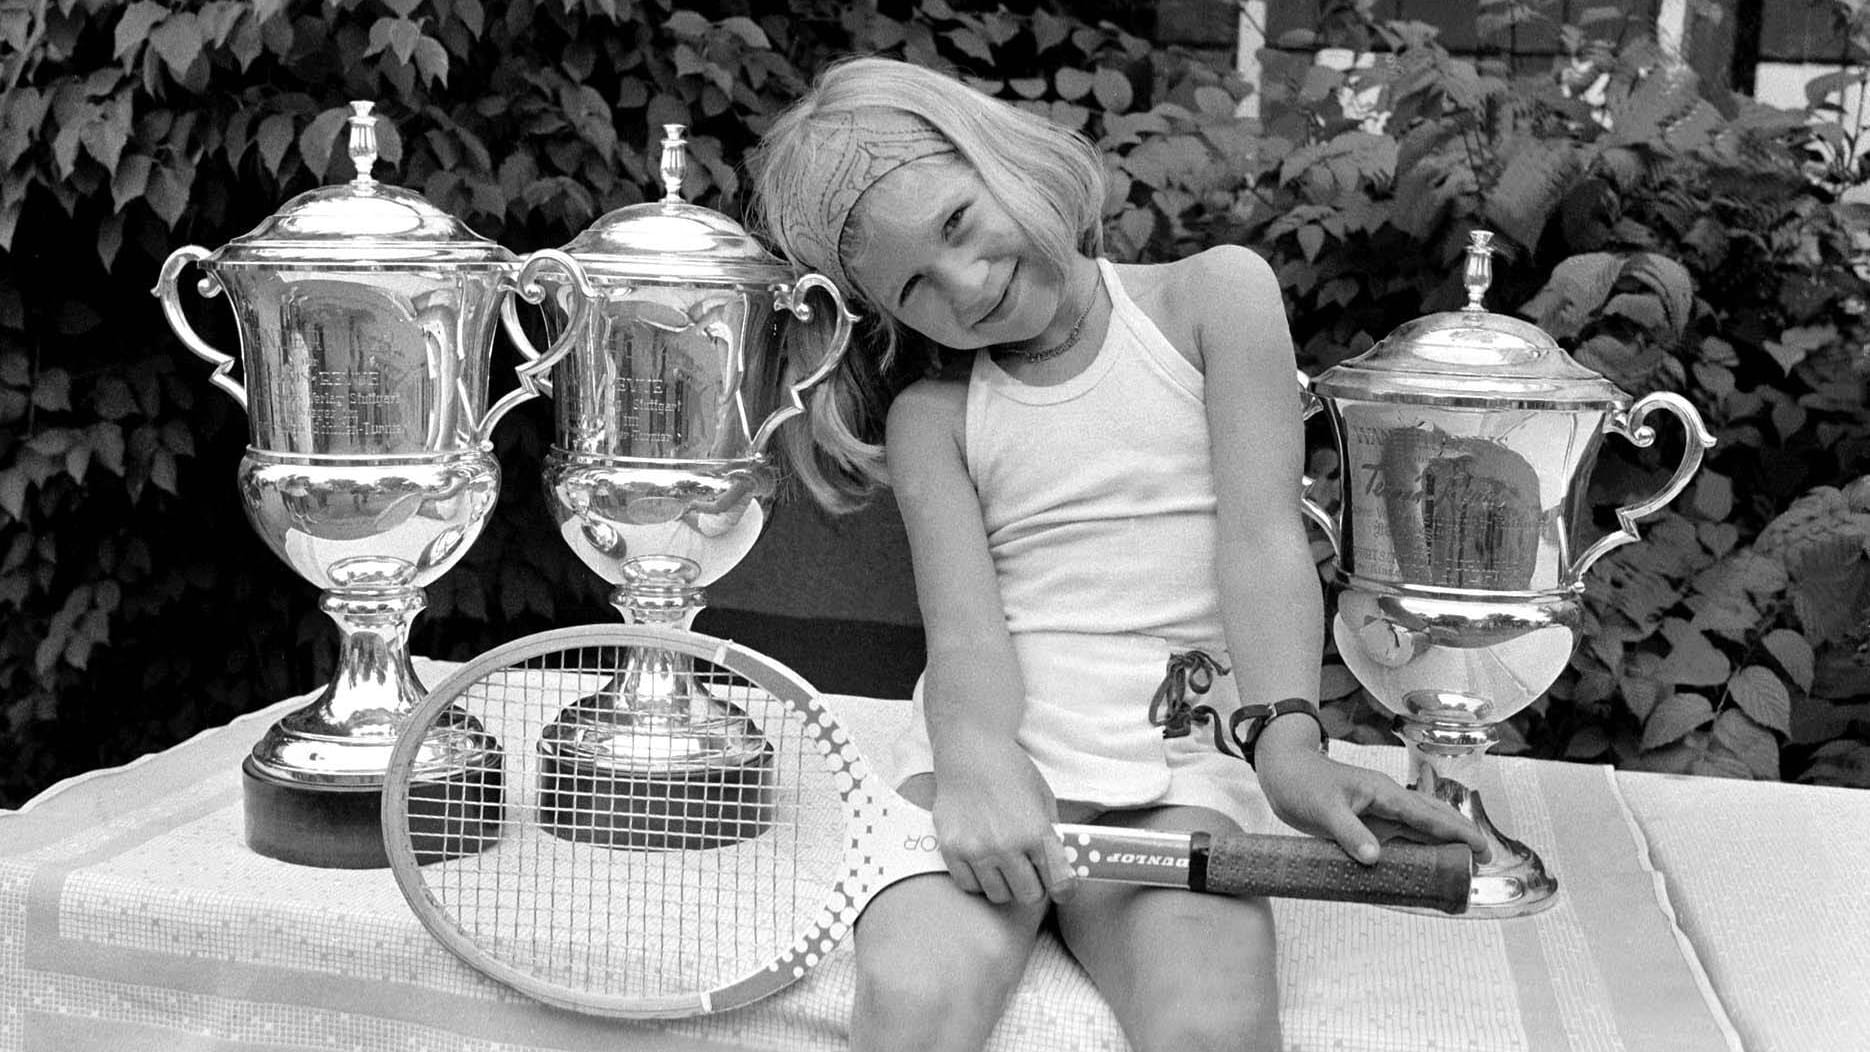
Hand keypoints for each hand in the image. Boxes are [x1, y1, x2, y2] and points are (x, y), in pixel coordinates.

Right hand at [930, 744, 1076, 905]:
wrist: (970, 753)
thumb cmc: (1011, 771)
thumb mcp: (1045, 799)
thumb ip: (1052, 835)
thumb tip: (1060, 867)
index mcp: (1036, 832)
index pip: (1059, 884)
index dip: (1063, 890)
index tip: (1060, 889)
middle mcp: (1006, 846)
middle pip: (1029, 896)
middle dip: (1034, 886)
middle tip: (1030, 872)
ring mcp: (976, 850)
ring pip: (998, 895)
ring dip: (1005, 884)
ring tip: (1004, 864)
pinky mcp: (951, 849)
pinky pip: (969, 885)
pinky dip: (979, 879)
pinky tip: (983, 861)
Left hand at [1255, 726, 1491, 865]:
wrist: (1282, 772)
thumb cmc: (1302, 783)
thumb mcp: (1324, 810)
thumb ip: (1349, 833)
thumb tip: (1374, 858)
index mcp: (1384, 793)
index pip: (1429, 816)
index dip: (1457, 833)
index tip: (1481, 849)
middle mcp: (1387, 802)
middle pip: (1433, 820)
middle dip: (1460, 837)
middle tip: (1482, 862)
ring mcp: (1378, 812)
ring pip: (1418, 831)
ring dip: (1440, 847)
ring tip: (1461, 869)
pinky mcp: (1367, 823)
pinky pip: (1398, 838)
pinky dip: (1414, 852)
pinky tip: (1422, 867)